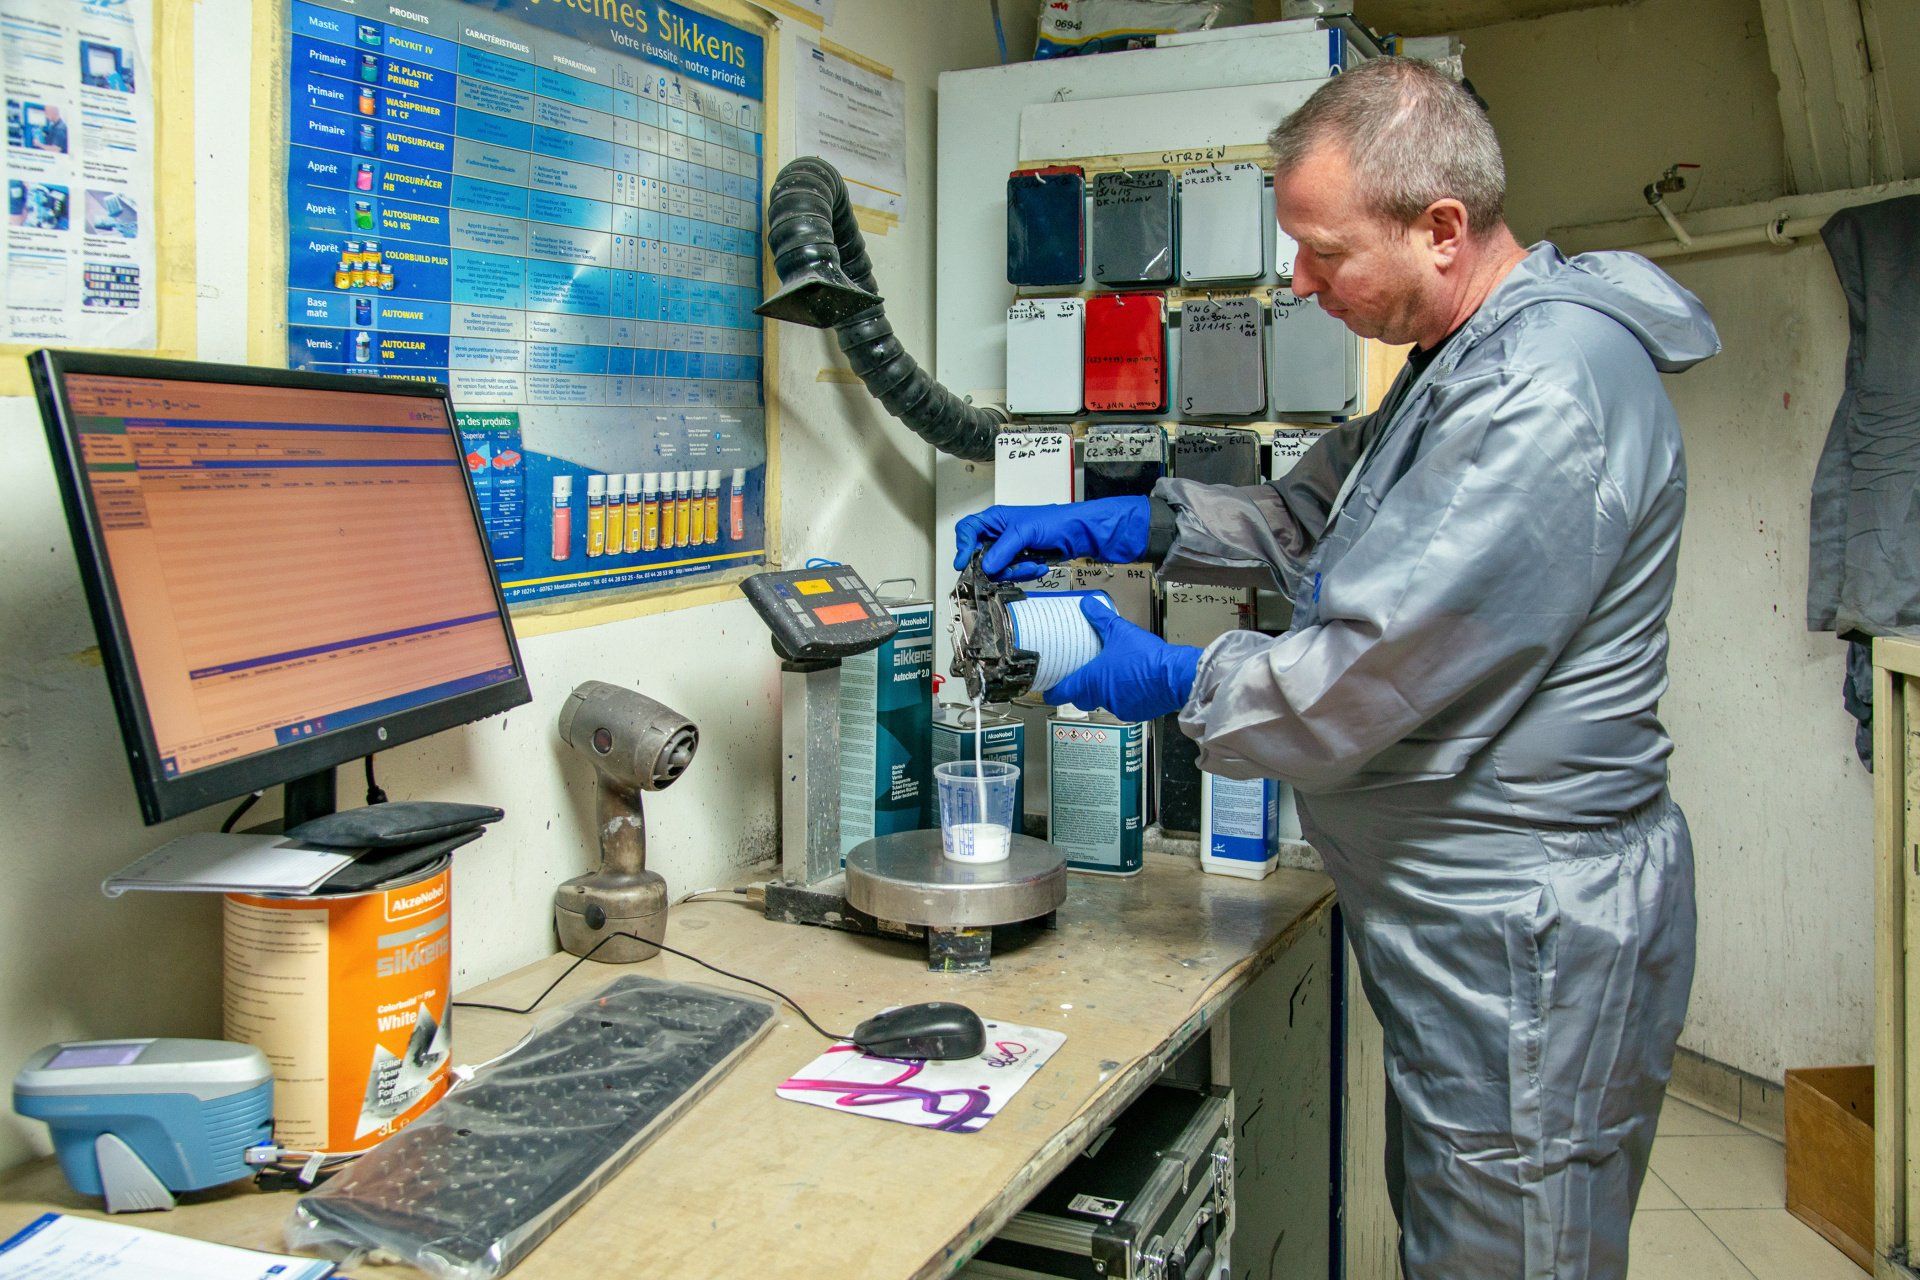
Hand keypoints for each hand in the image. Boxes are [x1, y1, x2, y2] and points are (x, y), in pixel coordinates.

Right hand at [953, 496, 1149, 581]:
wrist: (1079, 535)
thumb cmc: (1055, 521)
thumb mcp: (1025, 531)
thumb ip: (1003, 549)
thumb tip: (986, 566)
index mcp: (995, 519)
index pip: (967, 530)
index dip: (962, 546)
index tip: (963, 563)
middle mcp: (998, 534)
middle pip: (979, 556)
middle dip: (996, 565)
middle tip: (1009, 567)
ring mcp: (1009, 550)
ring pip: (996, 569)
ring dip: (1015, 571)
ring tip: (1032, 563)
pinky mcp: (1019, 562)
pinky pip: (1012, 574)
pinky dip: (1025, 573)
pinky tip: (1038, 566)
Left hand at [1046, 596, 1201, 722]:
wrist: (1175, 676)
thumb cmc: (1144, 655)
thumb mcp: (1120, 631)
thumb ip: (1100, 618)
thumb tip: (1086, 604)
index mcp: (1092, 680)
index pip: (1063, 693)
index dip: (1053, 692)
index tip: (1048, 690)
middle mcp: (1102, 697)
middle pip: (1082, 699)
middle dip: (1079, 690)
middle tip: (1080, 677)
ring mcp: (1120, 707)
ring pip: (1103, 702)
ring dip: (1103, 692)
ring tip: (1111, 675)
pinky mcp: (1137, 713)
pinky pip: (1123, 705)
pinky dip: (1123, 696)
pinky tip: (1132, 683)